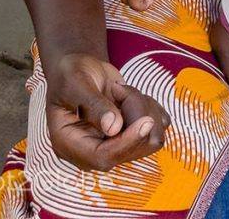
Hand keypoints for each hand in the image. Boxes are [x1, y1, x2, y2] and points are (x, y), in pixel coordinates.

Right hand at [45, 53, 169, 170]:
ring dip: (142, 106)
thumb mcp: (75, 85)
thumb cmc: (70, 76)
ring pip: (151, 137)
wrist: (79, 71)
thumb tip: (113, 128)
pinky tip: (130, 95)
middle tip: (117, 88)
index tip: (145, 122)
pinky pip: (159, 126)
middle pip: (134, 147)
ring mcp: (117, 145)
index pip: (104, 158)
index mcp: (72, 146)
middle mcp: (96, 151)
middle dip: (135, 111)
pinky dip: (151, 105)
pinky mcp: (134, 134)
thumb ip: (93, 105)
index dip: (127, 143)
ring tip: (120, 90)